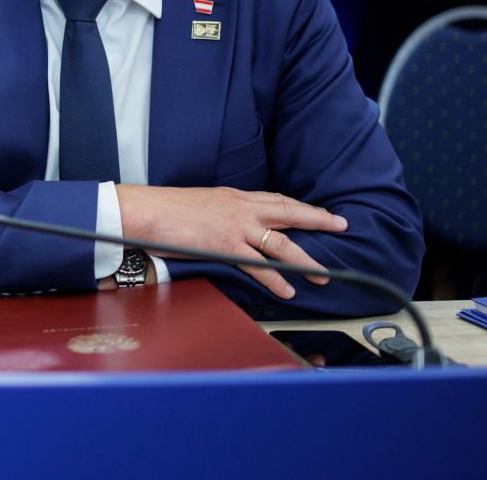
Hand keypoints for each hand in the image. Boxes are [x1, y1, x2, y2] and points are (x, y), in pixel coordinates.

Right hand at [115, 185, 347, 300]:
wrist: (146, 210)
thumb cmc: (165, 209)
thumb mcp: (199, 203)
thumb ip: (219, 213)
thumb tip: (227, 225)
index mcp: (233, 196)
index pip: (275, 199)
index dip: (300, 205)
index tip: (318, 211)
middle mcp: (240, 208)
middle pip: (289, 212)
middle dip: (318, 220)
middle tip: (341, 226)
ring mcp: (235, 226)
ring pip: (281, 243)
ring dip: (306, 259)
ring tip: (323, 274)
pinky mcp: (225, 245)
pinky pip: (259, 265)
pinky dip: (276, 279)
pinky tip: (288, 289)